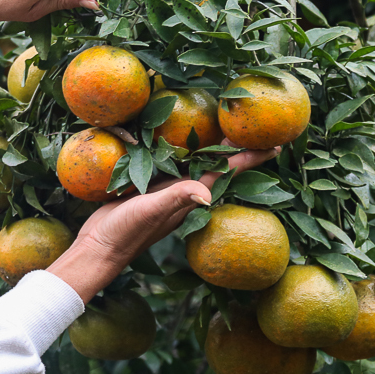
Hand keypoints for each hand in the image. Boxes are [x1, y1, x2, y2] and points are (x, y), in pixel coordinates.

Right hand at [46, 146, 281, 302]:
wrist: (98, 248)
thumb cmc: (125, 233)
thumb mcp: (150, 212)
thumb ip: (176, 199)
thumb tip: (207, 194)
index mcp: (190, 196)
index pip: (228, 172)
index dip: (251, 158)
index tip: (276, 144)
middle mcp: (183, 193)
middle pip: (217, 164)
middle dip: (236, 146)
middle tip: (254, 125)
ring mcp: (166, 191)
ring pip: (195, 163)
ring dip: (211, 147)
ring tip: (226, 127)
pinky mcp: (147, 188)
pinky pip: (170, 165)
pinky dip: (179, 151)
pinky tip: (177, 141)